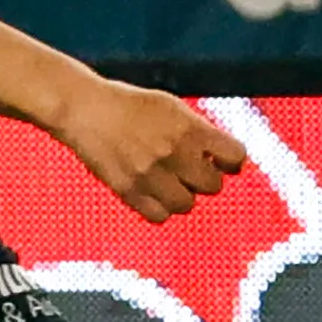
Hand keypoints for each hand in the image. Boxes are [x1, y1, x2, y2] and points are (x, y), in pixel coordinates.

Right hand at [56, 79, 248, 222]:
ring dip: (182, 195)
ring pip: (187, 205)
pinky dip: (159, 207)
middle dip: (204, 178)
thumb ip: (198, 131)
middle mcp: (174, 153)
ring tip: (168, 181)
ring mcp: (151, 175)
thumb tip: (222, 156)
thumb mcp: (171, 107)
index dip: (230, 160)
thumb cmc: (130, 105)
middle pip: (213, 186)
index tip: (220, 160)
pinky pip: (159, 215)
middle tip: (190, 170)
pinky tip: (152, 191)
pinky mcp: (129, 191)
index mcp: (189, 129)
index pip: (235, 156)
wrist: (86, 110)